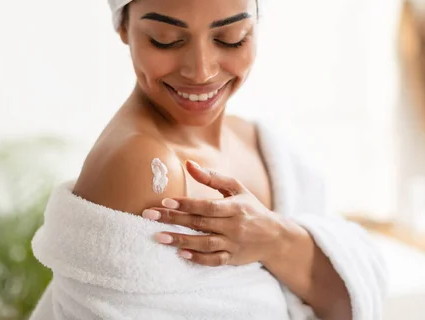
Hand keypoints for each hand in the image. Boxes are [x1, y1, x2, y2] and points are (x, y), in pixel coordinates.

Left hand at [142, 160, 286, 266]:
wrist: (274, 237)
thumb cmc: (251, 208)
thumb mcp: (237, 188)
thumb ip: (213, 178)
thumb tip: (189, 164)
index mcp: (235, 207)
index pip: (207, 206)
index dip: (186, 204)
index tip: (165, 201)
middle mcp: (234, 226)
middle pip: (200, 223)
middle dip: (174, 219)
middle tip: (149, 216)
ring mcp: (233, 244)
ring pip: (204, 243)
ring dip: (181, 241)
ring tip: (159, 237)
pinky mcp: (232, 259)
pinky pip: (213, 260)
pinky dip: (198, 258)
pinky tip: (181, 254)